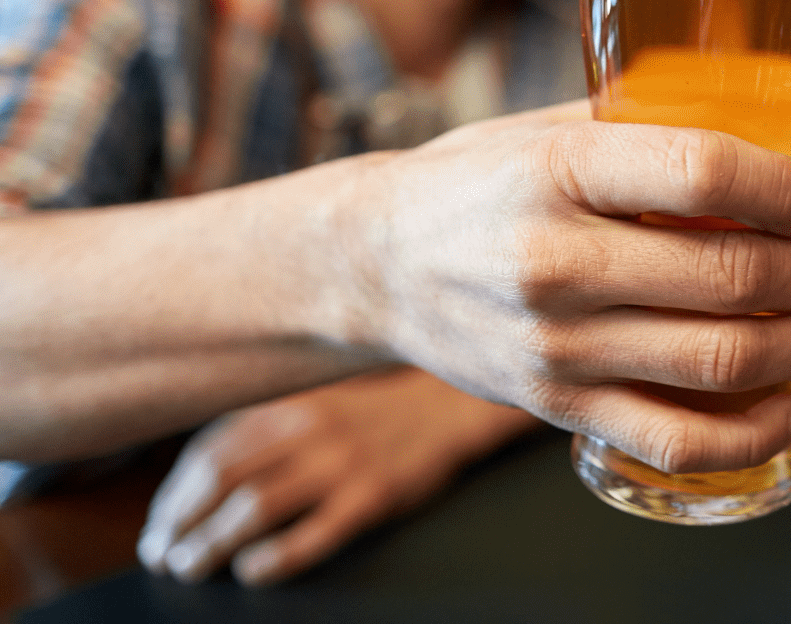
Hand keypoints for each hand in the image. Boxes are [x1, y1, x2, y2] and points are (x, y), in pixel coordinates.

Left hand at [137, 369, 534, 585]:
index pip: (209, 450)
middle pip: (221, 480)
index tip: (159, 523)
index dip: (173, 493)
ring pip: (256, 507)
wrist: (448, 408)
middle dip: (180, 523)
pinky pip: (314, 533)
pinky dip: (276, 557)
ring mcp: (340, 464)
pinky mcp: (371, 496)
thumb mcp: (315, 402)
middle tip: (162, 554)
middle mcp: (308, 430)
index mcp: (289, 405)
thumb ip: (265, 426)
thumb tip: (198, 473)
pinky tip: (253, 571)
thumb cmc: (376, 411)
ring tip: (191, 567)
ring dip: (212, 543)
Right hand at [335, 106, 790, 476]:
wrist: (374, 267)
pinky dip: (754, 434)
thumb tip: (767, 117)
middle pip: (731, 272)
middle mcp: (556, 262)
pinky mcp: (558, 409)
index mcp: (559, 172)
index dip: (786, 186)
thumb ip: (642, 123)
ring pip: (721, 360)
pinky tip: (789, 407)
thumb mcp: (545, 129)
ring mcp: (558, 346)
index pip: (704, 171)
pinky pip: (678, 439)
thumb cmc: (476, 185)